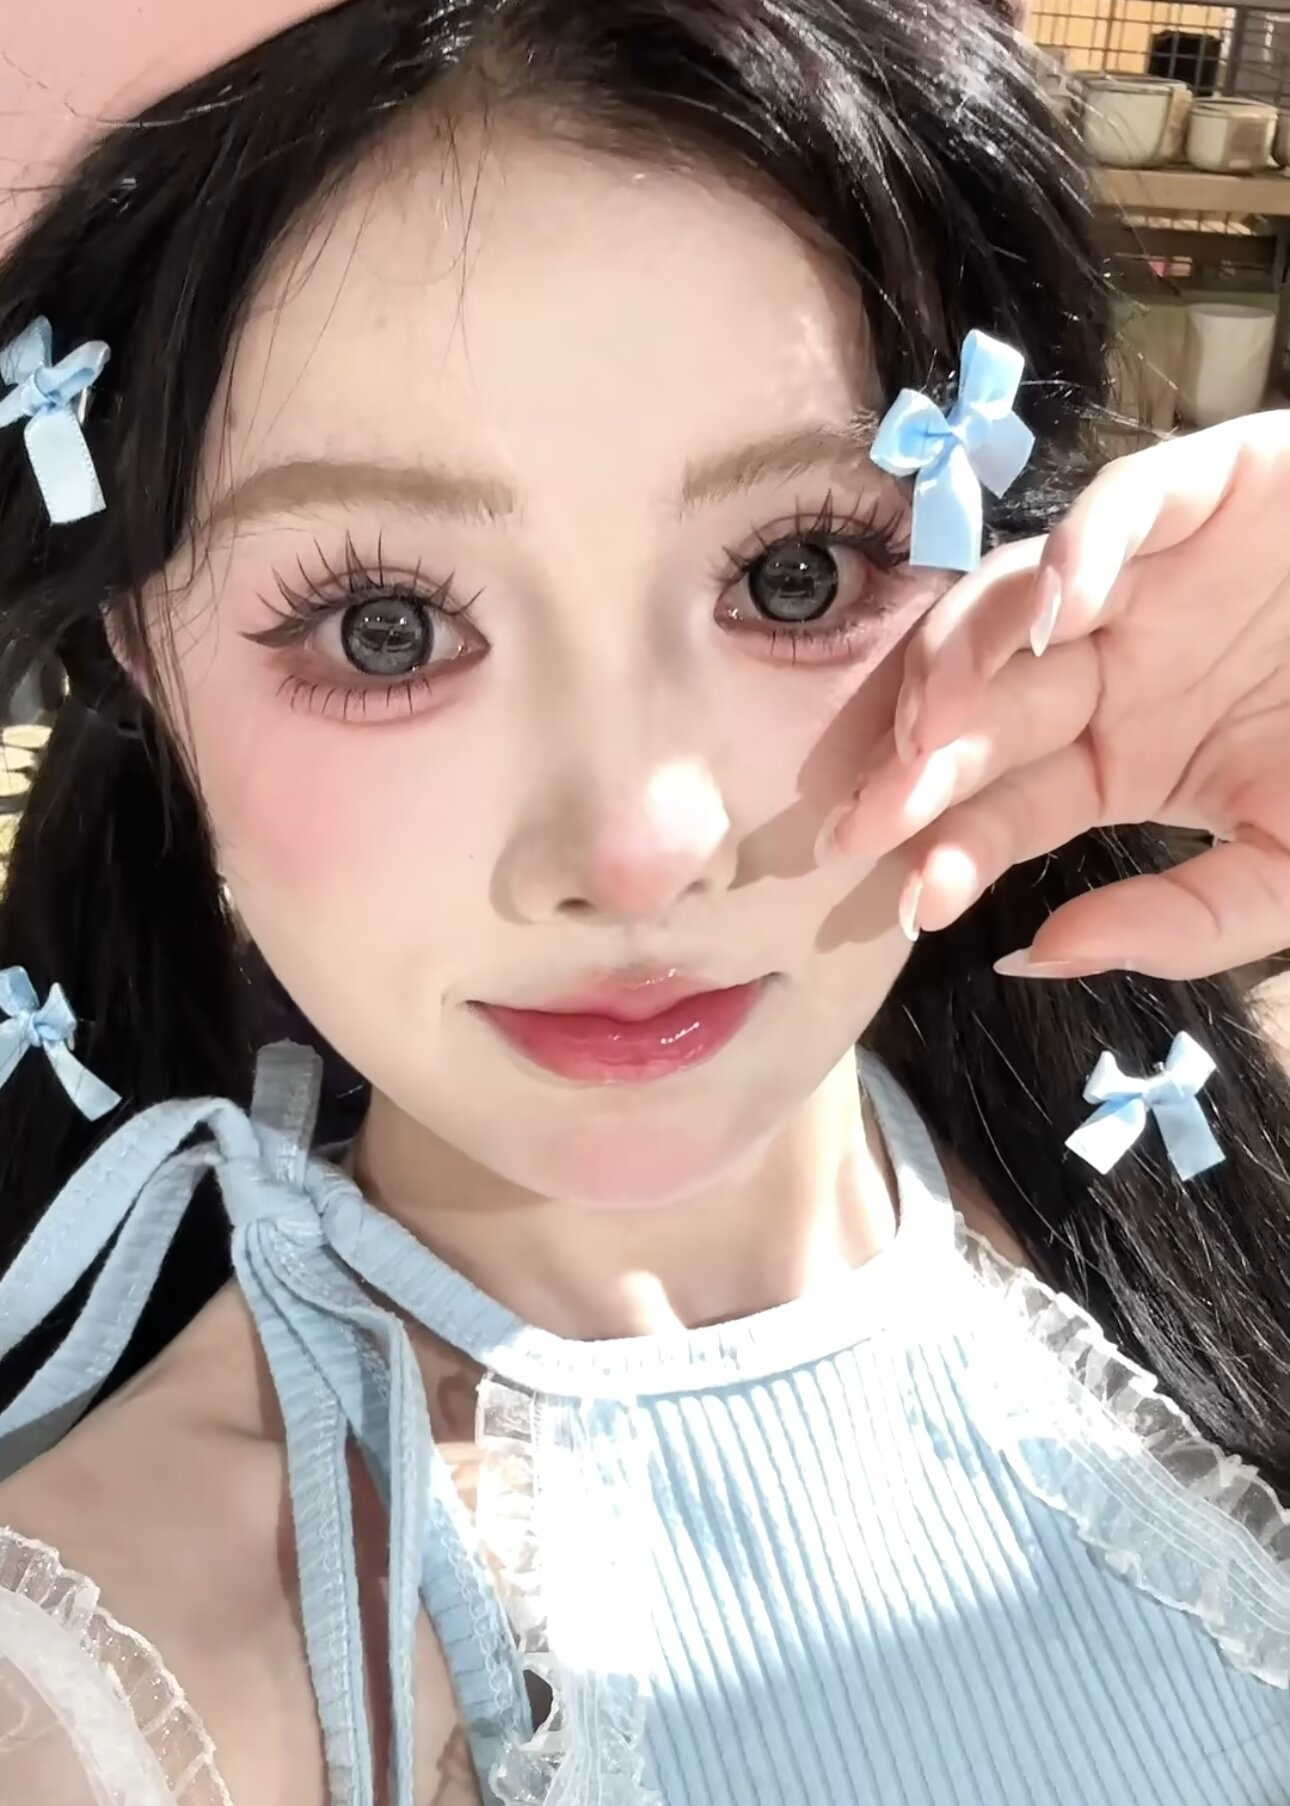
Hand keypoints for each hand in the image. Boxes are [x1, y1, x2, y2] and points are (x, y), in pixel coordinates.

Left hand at [830, 412, 1289, 979]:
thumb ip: (1184, 920)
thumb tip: (1038, 956)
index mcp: (1115, 758)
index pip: (1006, 805)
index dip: (955, 847)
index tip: (913, 900)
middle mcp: (1105, 669)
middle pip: (982, 714)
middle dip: (918, 768)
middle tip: (867, 820)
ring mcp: (1139, 580)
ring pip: (1011, 605)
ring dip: (962, 663)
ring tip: (935, 727)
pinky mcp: (1198, 489)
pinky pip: (1121, 506)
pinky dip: (1085, 550)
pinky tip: (1062, 613)